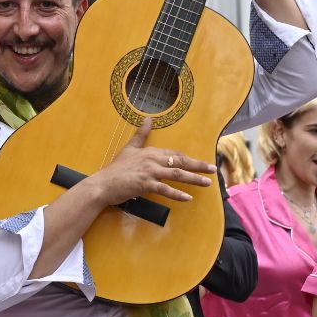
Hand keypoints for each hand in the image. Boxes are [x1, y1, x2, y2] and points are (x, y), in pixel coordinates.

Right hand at [92, 118, 214, 206]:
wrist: (102, 184)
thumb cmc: (116, 169)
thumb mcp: (129, 148)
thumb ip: (141, 134)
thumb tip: (148, 118)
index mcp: (151, 152)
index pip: (175, 154)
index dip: (190, 159)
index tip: (202, 163)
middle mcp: (152, 160)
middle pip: (180, 162)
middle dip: (199, 166)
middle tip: (213, 170)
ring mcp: (149, 172)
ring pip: (176, 175)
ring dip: (193, 179)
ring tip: (207, 183)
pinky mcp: (144, 184)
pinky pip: (164, 189)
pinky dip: (177, 194)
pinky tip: (188, 198)